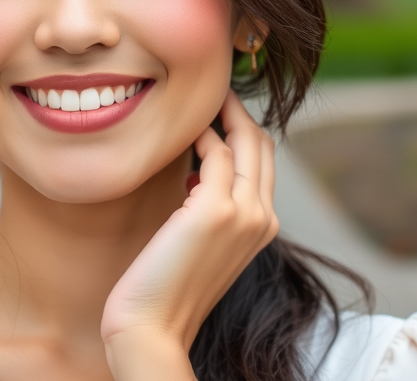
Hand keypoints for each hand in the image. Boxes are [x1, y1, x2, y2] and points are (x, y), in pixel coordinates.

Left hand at [101, 89, 278, 379]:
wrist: (153, 326)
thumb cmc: (166, 285)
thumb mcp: (200, 240)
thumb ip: (209, 205)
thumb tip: (197, 169)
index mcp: (263, 226)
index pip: (263, 161)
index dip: (243, 128)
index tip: (217, 107)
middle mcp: (263, 218)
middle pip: (263, 144)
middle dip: (239, 111)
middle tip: (211, 90)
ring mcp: (243, 213)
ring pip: (246, 140)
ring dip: (221, 113)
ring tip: (197, 99)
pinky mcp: (214, 210)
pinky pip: (216, 151)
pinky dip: (202, 133)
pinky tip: (183, 129)